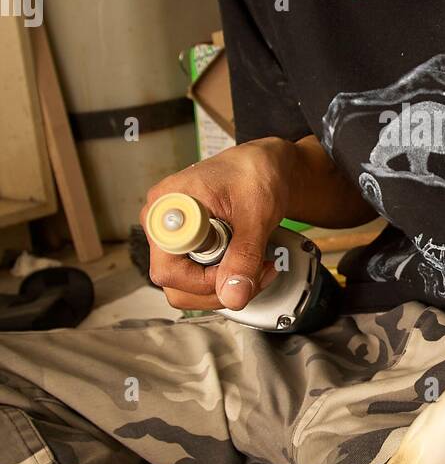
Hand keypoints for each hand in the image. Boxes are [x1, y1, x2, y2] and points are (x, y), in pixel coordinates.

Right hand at [140, 137, 296, 311]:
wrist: (263, 166)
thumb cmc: (254, 173)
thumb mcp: (256, 214)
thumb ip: (244, 256)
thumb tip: (233, 296)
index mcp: (168, 206)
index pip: (168, 269)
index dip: (205, 280)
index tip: (238, 267)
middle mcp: (163, 224)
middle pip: (176, 285)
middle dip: (221, 288)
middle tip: (256, 272)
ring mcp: (174, 237)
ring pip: (188, 288)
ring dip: (226, 286)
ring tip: (256, 266)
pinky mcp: (187, 246)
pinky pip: (198, 279)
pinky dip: (225, 279)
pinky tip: (247, 264)